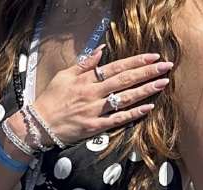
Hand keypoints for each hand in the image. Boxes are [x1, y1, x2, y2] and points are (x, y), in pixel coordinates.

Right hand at [30, 49, 172, 147]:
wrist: (36, 125)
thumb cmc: (49, 100)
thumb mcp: (63, 76)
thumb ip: (84, 64)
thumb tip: (100, 50)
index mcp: (86, 80)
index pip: (116, 67)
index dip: (136, 61)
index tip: (153, 56)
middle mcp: (92, 94)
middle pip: (125, 80)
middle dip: (147, 72)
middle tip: (166, 67)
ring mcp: (94, 111)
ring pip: (124, 98)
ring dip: (145, 90)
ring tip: (162, 83)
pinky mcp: (93, 127)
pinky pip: (117, 119)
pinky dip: (133, 114)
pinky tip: (147, 108)